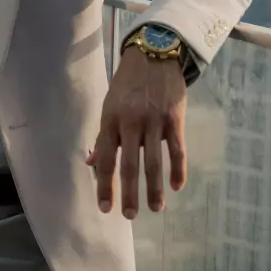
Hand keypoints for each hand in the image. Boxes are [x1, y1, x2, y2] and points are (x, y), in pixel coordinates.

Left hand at [88, 46, 187, 217]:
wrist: (154, 54)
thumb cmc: (128, 84)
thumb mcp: (109, 105)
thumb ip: (104, 136)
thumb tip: (92, 163)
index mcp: (110, 120)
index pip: (105, 159)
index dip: (105, 185)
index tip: (105, 208)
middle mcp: (130, 122)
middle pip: (129, 165)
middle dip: (128, 193)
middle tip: (130, 216)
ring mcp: (154, 121)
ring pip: (154, 162)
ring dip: (154, 188)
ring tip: (155, 208)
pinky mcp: (175, 118)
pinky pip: (177, 150)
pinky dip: (177, 170)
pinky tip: (177, 187)